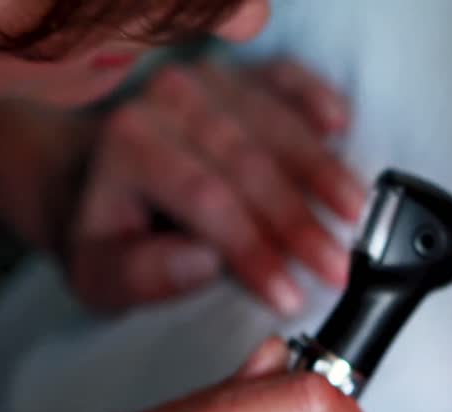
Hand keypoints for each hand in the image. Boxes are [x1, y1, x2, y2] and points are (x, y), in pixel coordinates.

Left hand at [66, 58, 366, 312]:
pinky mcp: (241, 76)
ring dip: (324, 174)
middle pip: (251, 164)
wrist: (94, 177)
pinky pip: (288, 80)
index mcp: (131, 145)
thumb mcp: (102, 275)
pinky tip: (341, 131)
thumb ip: (144, 275)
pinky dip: (319, 102)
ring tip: (357, 220)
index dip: (255, 250)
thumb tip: (205, 262)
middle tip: (338, 269)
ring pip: (279, 127)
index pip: (207, 199)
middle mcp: (170, 101)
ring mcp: (210, 81)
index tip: (291, 295)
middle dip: (300, 223)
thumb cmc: (107, 232)